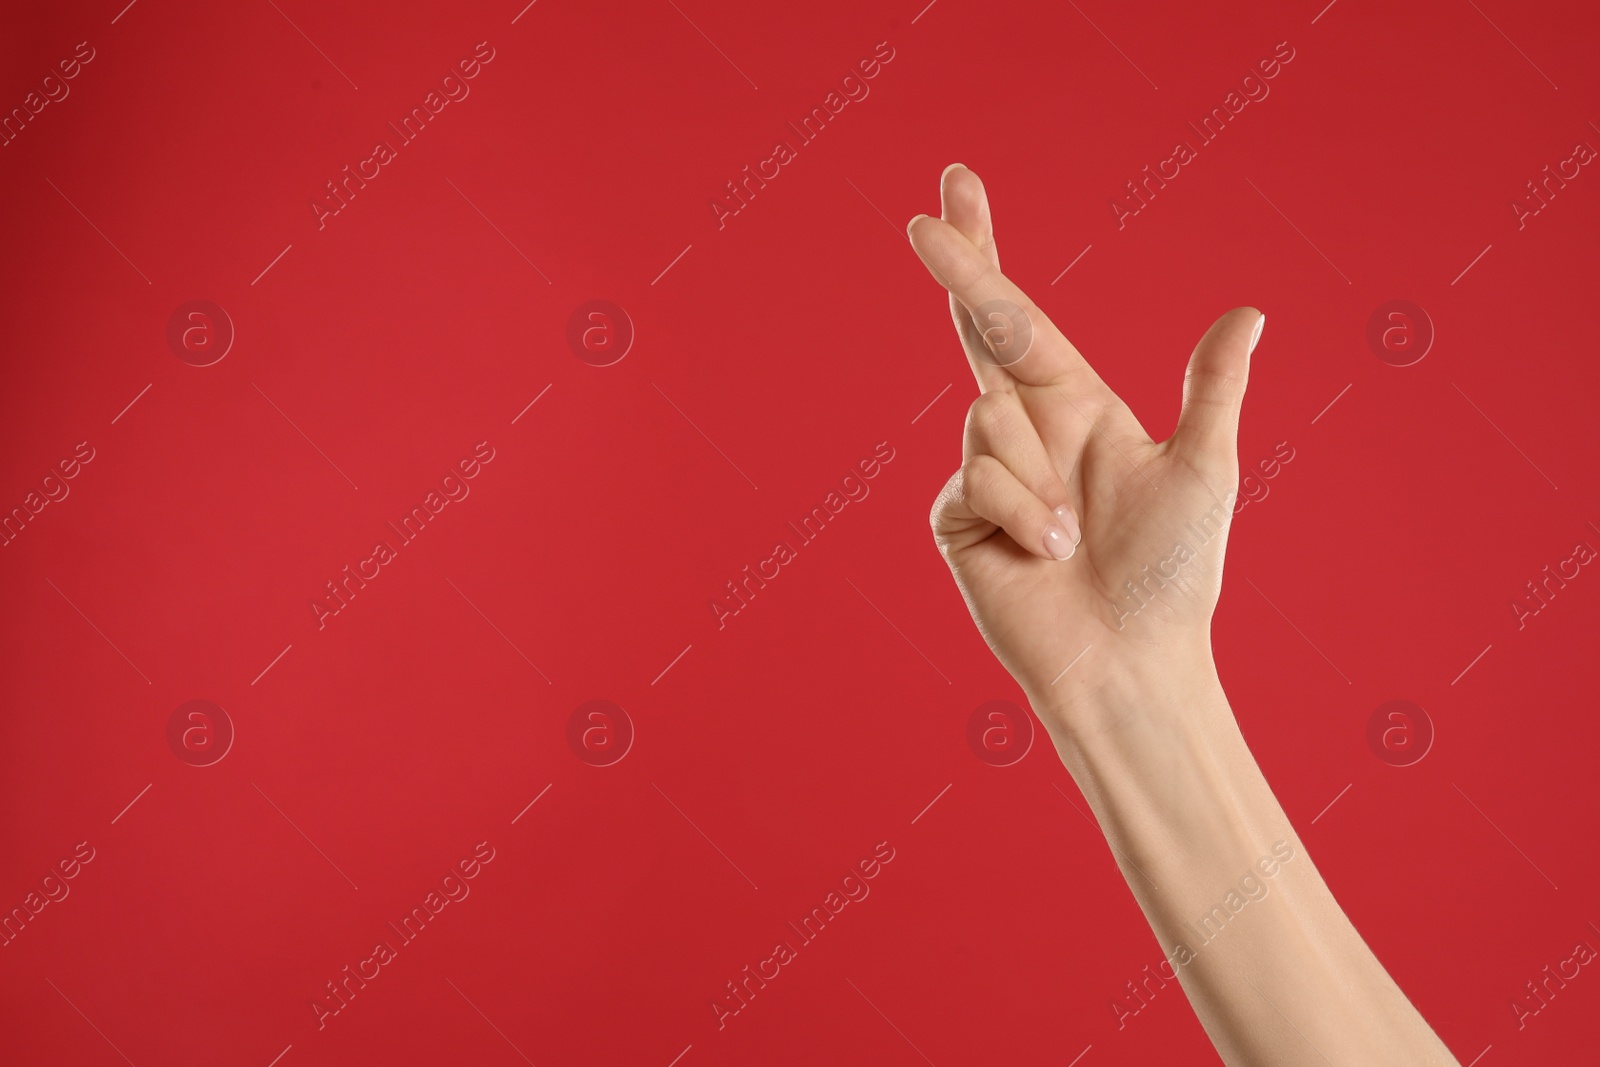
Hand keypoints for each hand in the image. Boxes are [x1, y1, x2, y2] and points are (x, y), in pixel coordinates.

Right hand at [909, 165, 1263, 737]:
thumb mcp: (1205, 470)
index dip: (986, 252)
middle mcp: (1026, 431)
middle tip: (924, 217)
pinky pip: (974, 481)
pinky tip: (1044, 555)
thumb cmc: (1174, 576)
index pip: (1021, 315)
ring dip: (1040, 478)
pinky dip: (1021, 515)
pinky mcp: (958, 520)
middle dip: (960, 267)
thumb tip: (1251, 312)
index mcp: (1077, 407)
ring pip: (988, 419)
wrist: (1131, 663)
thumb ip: (1211, 387)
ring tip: (1072, 538)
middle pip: (979, 330)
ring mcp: (986, 475)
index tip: (954, 191)